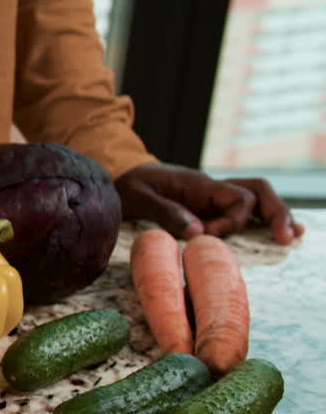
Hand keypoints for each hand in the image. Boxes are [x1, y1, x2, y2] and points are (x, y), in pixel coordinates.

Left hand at [115, 163, 304, 244]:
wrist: (121, 175)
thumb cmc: (128, 186)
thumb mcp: (138, 197)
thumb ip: (166, 212)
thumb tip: (198, 232)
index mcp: (199, 185)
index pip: (236, 199)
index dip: (232, 222)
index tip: (209, 238)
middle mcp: (212, 189)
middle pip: (257, 193)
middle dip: (275, 213)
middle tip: (284, 238)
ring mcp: (212, 197)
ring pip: (256, 200)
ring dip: (275, 216)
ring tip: (291, 236)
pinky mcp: (208, 207)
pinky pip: (242, 210)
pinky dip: (261, 220)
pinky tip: (276, 233)